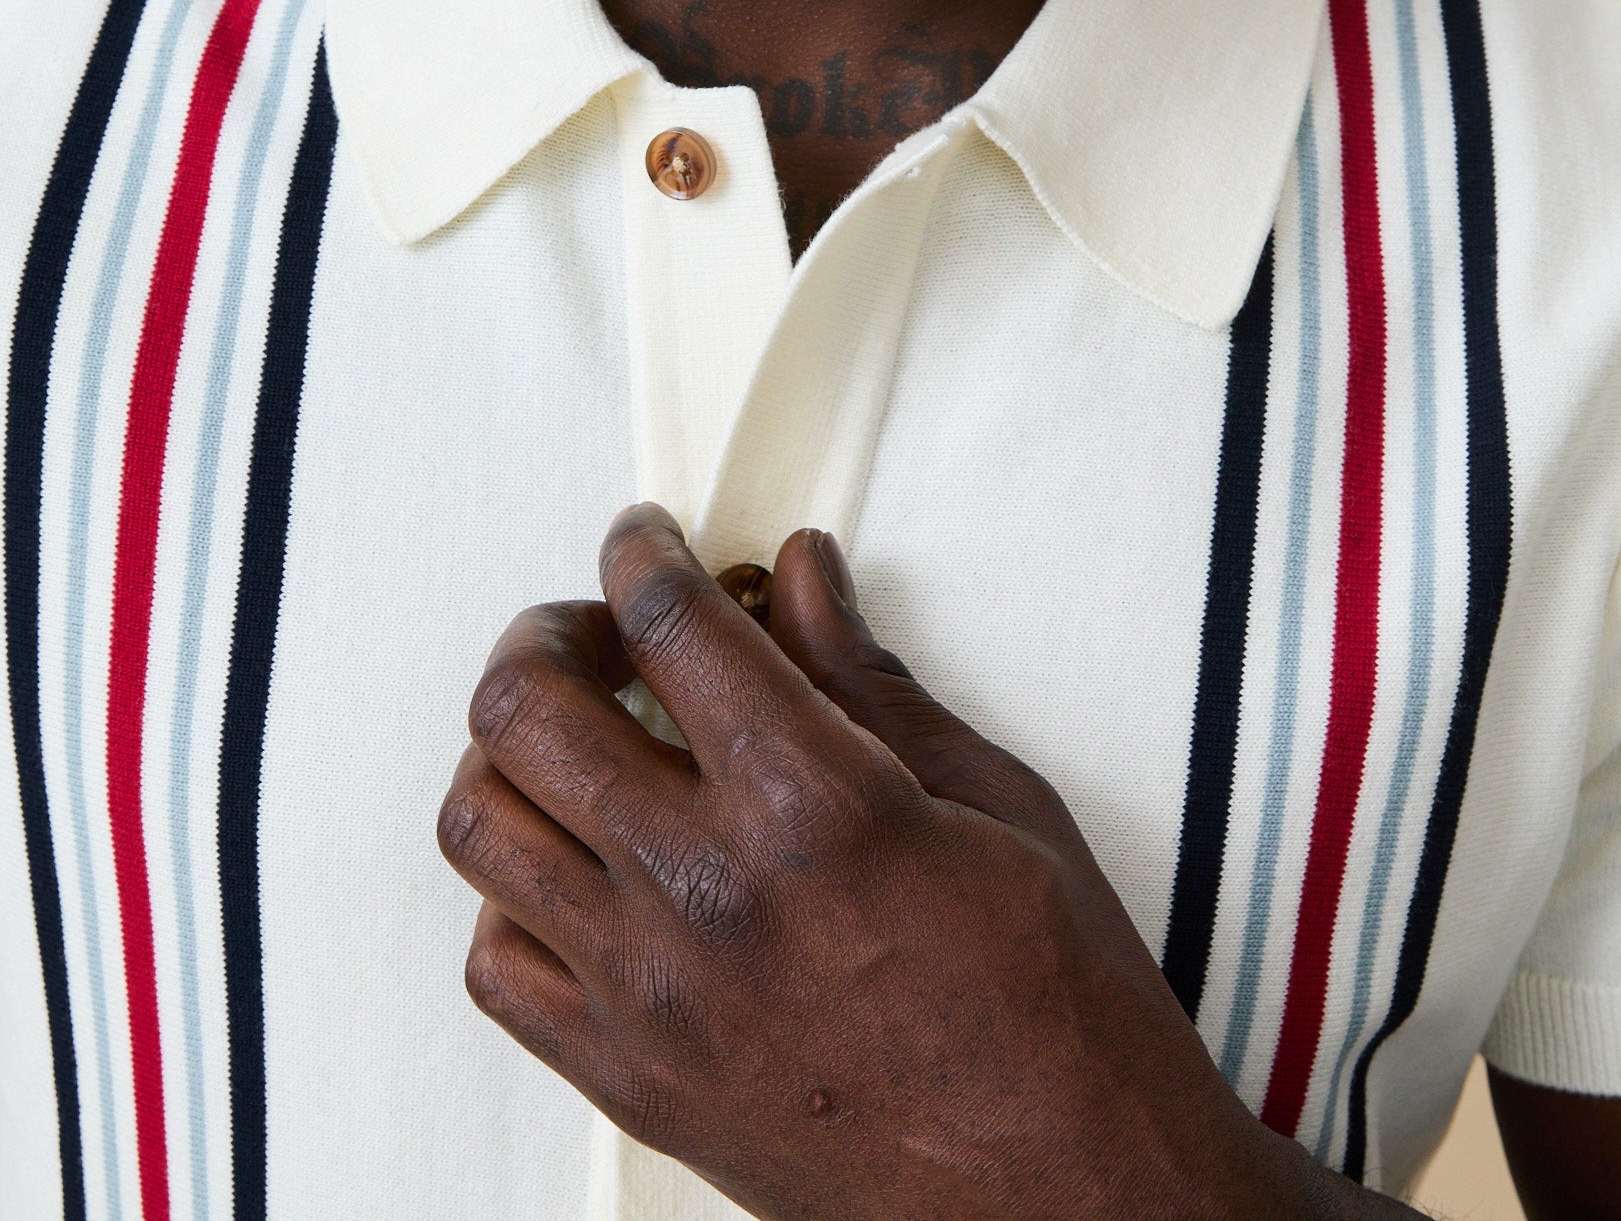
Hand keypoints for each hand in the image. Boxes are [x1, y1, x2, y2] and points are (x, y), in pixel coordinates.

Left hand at [438, 507, 1347, 1219]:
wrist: (1071, 1203)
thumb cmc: (1059, 1006)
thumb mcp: (995, 801)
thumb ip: (868, 679)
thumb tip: (797, 576)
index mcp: (813, 805)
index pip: (665, 622)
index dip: (642, 548)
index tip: (645, 536)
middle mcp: (706, 893)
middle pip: (526, 706)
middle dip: (548, 631)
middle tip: (598, 629)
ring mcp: (650, 996)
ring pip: (480, 824)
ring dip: (511, 751)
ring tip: (576, 737)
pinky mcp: (631, 1080)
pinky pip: (495, 963)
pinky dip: (514, 890)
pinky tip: (582, 869)